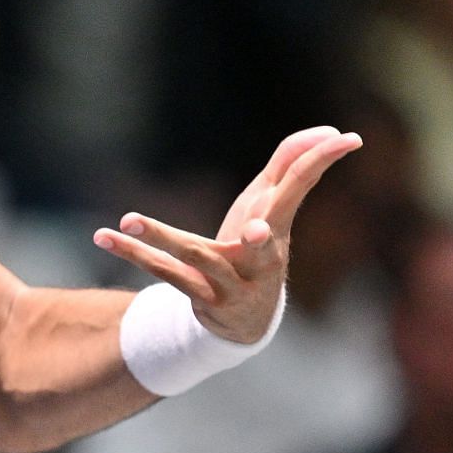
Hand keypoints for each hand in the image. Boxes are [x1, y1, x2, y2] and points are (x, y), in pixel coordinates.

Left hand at [93, 126, 362, 341]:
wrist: (247, 322)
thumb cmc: (258, 250)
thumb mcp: (272, 209)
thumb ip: (289, 166)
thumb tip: (322, 130)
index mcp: (279, 226)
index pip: (302, 187)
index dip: (323, 160)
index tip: (349, 137)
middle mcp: (261, 257)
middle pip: (262, 242)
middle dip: (260, 239)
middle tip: (252, 231)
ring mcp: (231, 282)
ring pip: (196, 258)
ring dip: (162, 239)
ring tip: (129, 221)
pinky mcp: (201, 298)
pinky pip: (164, 273)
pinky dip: (132, 254)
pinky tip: (103, 236)